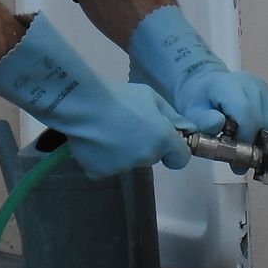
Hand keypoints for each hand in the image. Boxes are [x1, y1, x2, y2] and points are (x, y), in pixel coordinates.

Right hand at [0, 15, 191, 176]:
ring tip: (106, 130)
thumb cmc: (118, 96)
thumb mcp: (151, 96)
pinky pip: (106, 167)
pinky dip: (102, 158)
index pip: (180, 159)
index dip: (174, 151)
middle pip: (151, 157)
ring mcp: (123, 167)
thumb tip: (186, 129)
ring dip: (123, 151)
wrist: (81, 104)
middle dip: (145, 145)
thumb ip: (171, 116)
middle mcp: (146, 157)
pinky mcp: (100, 172)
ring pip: (128, 162)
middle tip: (127, 125)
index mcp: (163, 139)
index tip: (164, 142)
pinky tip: (94, 141)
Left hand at [128, 6, 267, 142]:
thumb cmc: (202, 102)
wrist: (209, 86)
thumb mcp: (193, 114)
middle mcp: (252, 84)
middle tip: (238, 154)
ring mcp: (265, 89)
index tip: (236, 153)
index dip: (244, 137)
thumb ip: (203, 121)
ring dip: (260, 137)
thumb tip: (218, 124)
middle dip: (251, 142)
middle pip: (261, 120)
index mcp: (229, 85)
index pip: (246, 112)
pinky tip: (254, 133)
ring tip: (242, 138)